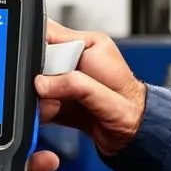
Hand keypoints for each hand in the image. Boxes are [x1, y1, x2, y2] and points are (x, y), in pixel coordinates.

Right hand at [34, 21, 146, 157]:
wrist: (133, 136)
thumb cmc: (130, 110)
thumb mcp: (101, 92)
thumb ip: (72, 84)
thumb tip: (41, 83)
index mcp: (88, 43)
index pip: (49, 34)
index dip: (38, 50)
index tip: (38, 71)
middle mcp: (76, 59)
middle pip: (39, 61)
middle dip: (39, 80)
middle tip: (50, 93)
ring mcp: (67, 79)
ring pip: (36, 83)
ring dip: (41, 98)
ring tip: (58, 107)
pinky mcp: (61, 97)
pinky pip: (40, 100)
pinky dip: (41, 110)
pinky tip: (53, 114)